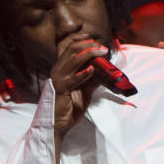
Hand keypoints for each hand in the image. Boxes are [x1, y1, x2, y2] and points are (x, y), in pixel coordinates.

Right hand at [50, 34, 107, 149]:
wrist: (58, 124)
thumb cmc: (69, 108)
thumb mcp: (84, 90)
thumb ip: (92, 79)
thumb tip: (105, 70)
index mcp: (61, 68)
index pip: (68, 47)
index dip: (80, 39)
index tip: (93, 38)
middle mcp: (58, 70)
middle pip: (72, 48)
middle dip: (89, 44)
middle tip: (102, 47)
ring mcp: (58, 78)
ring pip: (73, 59)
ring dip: (89, 53)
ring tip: (101, 53)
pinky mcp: (61, 89)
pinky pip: (73, 78)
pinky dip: (84, 73)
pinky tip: (92, 70)